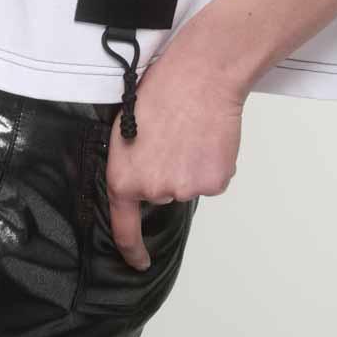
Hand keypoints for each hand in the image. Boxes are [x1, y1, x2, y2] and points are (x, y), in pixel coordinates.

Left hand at [104, 39, 246, 269]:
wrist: (200, 75)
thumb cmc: (162, 90)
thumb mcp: (127, 126)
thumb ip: (131, 162)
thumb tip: (141, 175)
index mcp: (124, 177)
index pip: (124, 228)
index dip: (131, 249)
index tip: (138, 261)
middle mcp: (153, 190)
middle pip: (162, 193)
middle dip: (166, 170)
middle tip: (171, 136)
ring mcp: (184, 188)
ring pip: (188, 184)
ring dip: (190, 165)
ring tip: (188, 130)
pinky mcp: (213, 182)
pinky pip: (211, 179)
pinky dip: (211, 163)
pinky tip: (207, 137)